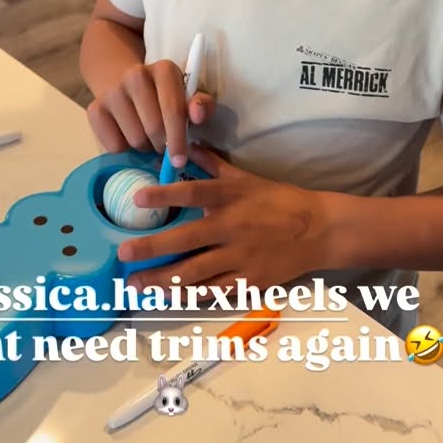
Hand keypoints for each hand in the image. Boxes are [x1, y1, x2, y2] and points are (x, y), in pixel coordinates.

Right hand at [87, 61, 215, 167]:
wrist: (126, 86)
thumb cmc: (166, 97)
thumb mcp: (188, 98)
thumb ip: (201, 106)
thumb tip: (197, 114)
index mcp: (164, 70)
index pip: (173, 109)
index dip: (178, 138)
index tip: (179, 160)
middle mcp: (135, 74)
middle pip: (153, 128)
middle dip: (162, 144)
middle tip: (163, 143)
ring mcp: (112, 91)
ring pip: (134, 139)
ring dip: (144, 146)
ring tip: (146, 135)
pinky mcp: (94, 108)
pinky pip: (113, 145)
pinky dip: (124, 149)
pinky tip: (127, 135)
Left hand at [117, 145, 333, 292]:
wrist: (319, 230)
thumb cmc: (279, 200)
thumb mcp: (247, 177)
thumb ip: (214, 164)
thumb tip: (186, 144)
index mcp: (231, 198)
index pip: (193, 193)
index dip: (165, 194)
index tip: (137, 198)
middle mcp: (232, 228)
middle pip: (186, 239)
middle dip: (152, 248)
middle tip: (124, 253)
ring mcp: (240, 258)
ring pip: (196, 273)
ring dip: (163, 279)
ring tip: (136, 283)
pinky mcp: (249, 281)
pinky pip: (214, 292)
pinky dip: (190, 297)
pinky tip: (168, 298)